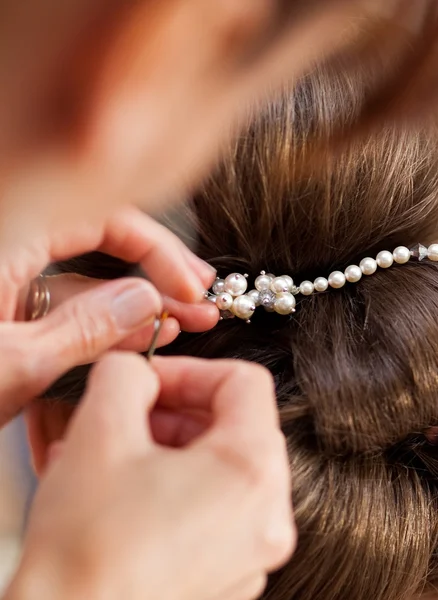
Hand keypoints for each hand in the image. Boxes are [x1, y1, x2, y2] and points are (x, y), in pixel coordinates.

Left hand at [0, 207, 217, 425]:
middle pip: (102, 249)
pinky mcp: (12, 319)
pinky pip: (70, 314)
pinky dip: (108, 327)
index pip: (103, 220)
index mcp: (7, 241)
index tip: (188, 287)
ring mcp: (11, 288)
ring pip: (91, 288)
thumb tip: (147, 300)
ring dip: (141, 306)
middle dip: (159, 274)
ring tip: (189, 322)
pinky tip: (147, 337)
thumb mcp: (15, 362)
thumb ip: (85, 327)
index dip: (157, 250)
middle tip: (202, 296)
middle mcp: (13, 254)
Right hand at [6, 353, 295, 599]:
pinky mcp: (229, 576)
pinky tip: (125, 494)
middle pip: (235, 428)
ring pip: (220, 469)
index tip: (151, 380)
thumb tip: (140, 372)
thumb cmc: (85, 554)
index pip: (244, 383)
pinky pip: (212, 509)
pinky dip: (174, 488)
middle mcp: (266, 517)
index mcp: (252, 472)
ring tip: (116, 455)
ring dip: (170, 449)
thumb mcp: (99, 432)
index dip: (192, 370)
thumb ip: (126, 376)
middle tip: (131, 415)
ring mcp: (251, 552)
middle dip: (177, 411)